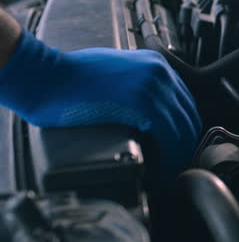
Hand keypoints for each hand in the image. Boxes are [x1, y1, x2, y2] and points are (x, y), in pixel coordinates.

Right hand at [0, 31, 200, 181]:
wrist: (46, 77)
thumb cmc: (71, 79)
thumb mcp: (117, 74)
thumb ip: (139, 90)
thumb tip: (150, 119)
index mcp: (157, 66)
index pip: (184, 104)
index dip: (183, 132)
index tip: (176, 152)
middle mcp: (161, 73)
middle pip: (189, 117)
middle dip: (184, 147)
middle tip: (173, 168)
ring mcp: (154, 86)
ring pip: (183, 130)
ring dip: (178, 156)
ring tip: (166, 175)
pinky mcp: (142, 103)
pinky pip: (170, 137)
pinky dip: (169, 158)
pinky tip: (159, 172)